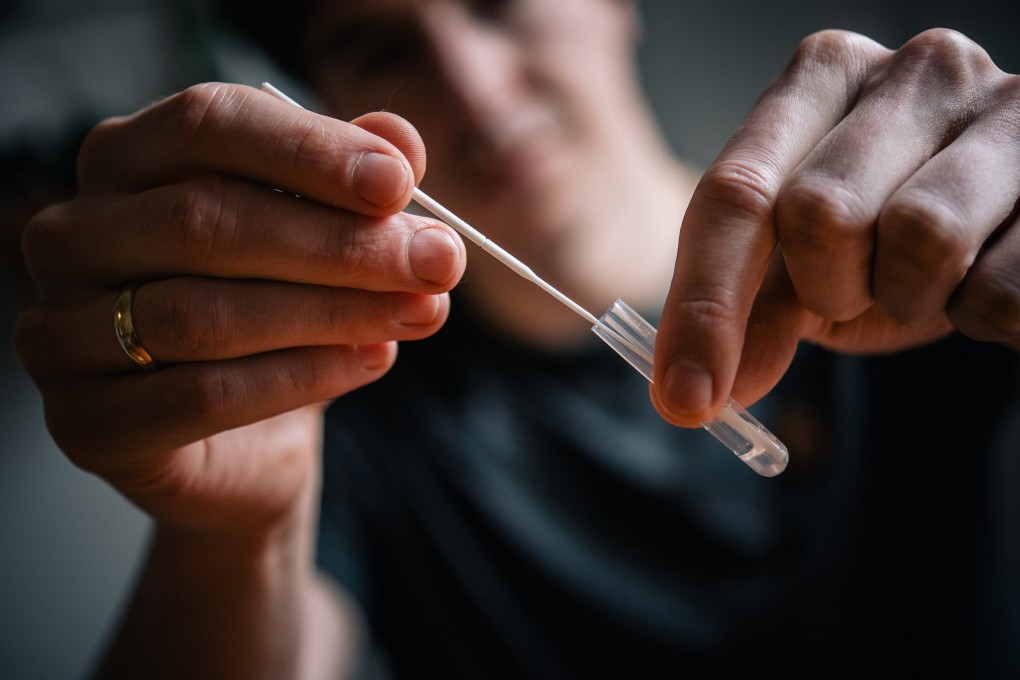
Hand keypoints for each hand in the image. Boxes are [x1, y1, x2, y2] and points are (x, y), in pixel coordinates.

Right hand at [14, 83, 465, 534]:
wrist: (245, 445)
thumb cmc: (278, 317)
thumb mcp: (321, 237)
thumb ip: (351, 183)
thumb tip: (400, 141)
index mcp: (123, 161)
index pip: (207, 126)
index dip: (310, 151)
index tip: (401, 184)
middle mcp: (73, 237)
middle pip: (206, 221)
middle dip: (340, 244)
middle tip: (437, 263)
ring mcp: (61, 333)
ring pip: (204, 313)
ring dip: (332, 312)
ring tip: (419, 313)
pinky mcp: (85, 423)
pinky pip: (200, 396)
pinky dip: (302, 377)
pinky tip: (372, 360)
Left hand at [652, 29, 1019, 427]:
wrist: (1002, 225)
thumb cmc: (885, 241)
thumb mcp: (805, 266)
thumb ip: (745, 314)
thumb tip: (695, 396)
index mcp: (821, 78)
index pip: (735, 193)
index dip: (703, 304)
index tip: (684, 397)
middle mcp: (912, 70)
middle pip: (819, 212)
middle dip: (826, 286)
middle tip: (854, 286)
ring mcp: (1005, 108)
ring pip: (922, 238)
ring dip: (908, 297)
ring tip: (923, 278)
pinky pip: (1002, 288)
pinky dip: (980, 315)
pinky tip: (985, 275)